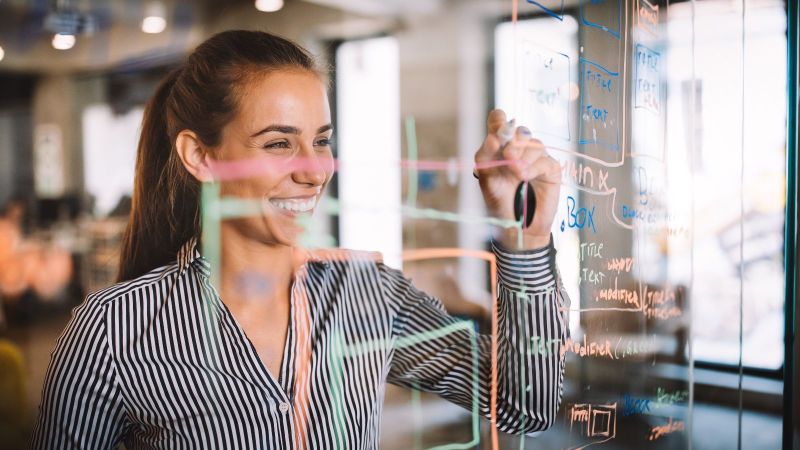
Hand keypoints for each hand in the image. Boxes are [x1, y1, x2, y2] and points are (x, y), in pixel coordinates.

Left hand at [474, 109, 561, 248]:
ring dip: (524, 156)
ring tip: (517, 174)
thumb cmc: (499, 202)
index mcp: (500, 147)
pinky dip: (533, 167)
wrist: (517, 226)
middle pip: (520, 130)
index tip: (498, 129)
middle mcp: (519, 149)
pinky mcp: (550, 169)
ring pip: (534, 144)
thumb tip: (493, 138)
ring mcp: (536, 158)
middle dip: (513, 141)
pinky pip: (544, 160)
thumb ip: (485, 157)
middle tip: (508, 155)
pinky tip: (526, 177)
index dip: (498, 120)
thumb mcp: (485, 179)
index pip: (500, 121)